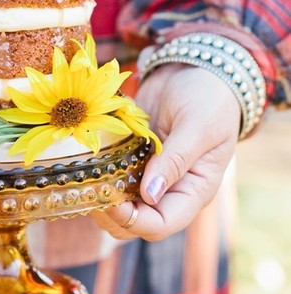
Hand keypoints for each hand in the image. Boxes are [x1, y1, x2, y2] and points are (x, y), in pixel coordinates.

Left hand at [94, 64, 240, 240]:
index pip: (160, 225)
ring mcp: (146, 174)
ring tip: (82, 174)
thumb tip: (150, 195)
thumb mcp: (198, 126)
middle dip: (108, 212)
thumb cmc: (210, 98)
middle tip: (89, 186)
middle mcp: (168, 190)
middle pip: (132, 222)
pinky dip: (94, 172)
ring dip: (97, 194)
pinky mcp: (129, 157)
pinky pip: (108, 175)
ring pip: (115, 202)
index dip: (132, 220)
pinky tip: (84, 158)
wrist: (198, 68)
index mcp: (192, 191)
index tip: (110, 201)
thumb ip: (176, 160)